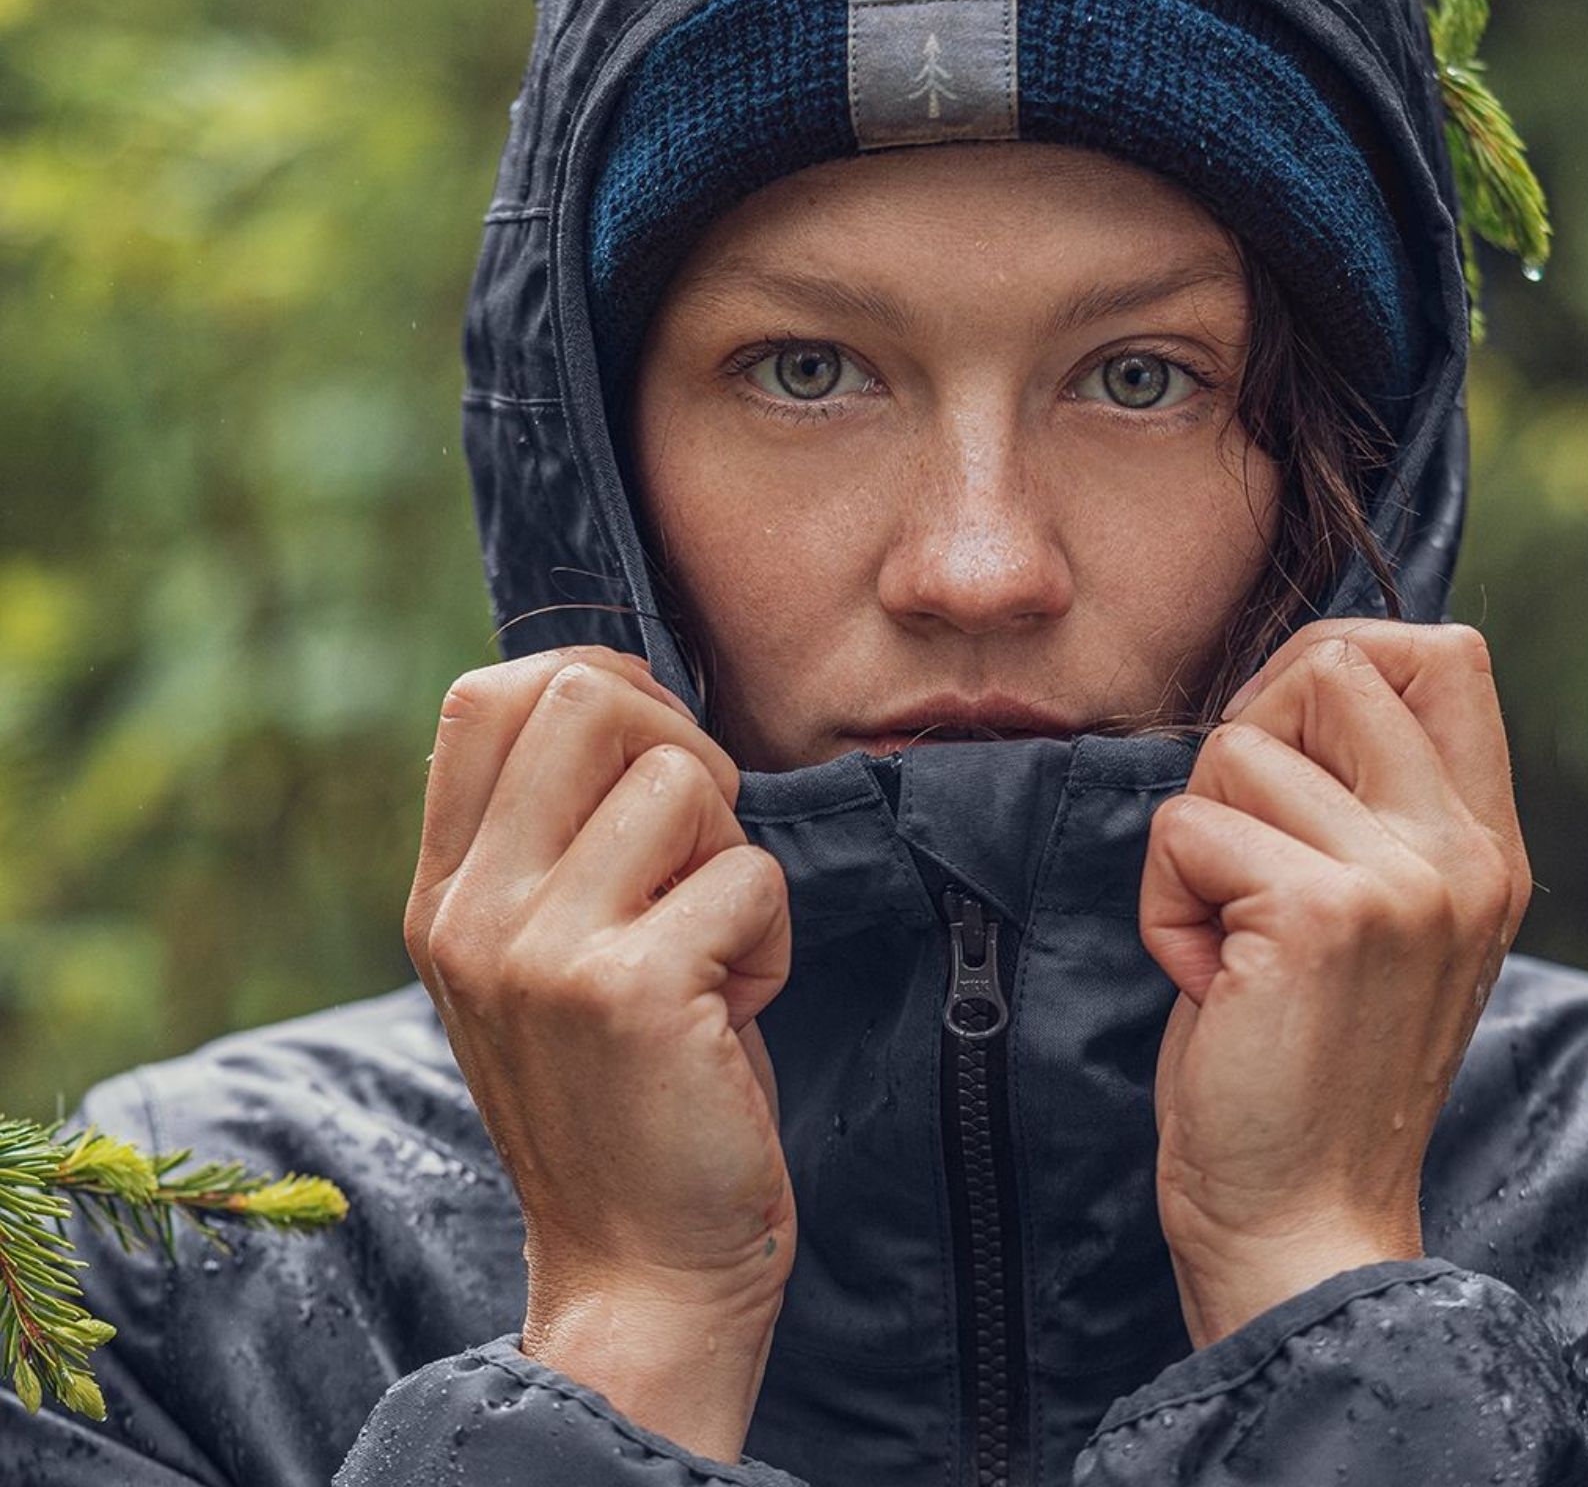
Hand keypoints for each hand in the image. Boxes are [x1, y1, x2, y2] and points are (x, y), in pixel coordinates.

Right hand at [402, 645, 793, 1460]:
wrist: (639, 1274)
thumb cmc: (627, 1100)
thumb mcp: (546, 961)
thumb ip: (556, 842)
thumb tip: (628, 697)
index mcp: (445, 894)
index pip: (488, 695)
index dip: (600, 687)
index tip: (662, 760)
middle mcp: (473, 911)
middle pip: (585, 697)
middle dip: (683, 749)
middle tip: (702, 855)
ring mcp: (540, 948)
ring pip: (682, 778)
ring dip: (734, 853)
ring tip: (714, 948)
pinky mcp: (629, 990)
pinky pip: (749, 874)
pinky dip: (769, 935)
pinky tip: (737, 1007)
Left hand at [1138, 619, 1530, 1346]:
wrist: (1303, 1227)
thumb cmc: (1304, 1072)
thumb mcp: (1379, 924)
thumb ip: (1367, 805)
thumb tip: (1298, 679)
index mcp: (1485, 847)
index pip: (1443, 653)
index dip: (1331, 670)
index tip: (1281, 762)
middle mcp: (1464, 852)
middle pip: (1335, 663)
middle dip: (1247, 740)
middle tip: (1238, 858)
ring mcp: (1404, 879)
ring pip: (1236, 749)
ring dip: (1194, 848)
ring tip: (1230, 948)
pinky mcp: (1321, 914)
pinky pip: (1184, 829)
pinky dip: (1164, 904)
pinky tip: (1209, 982)